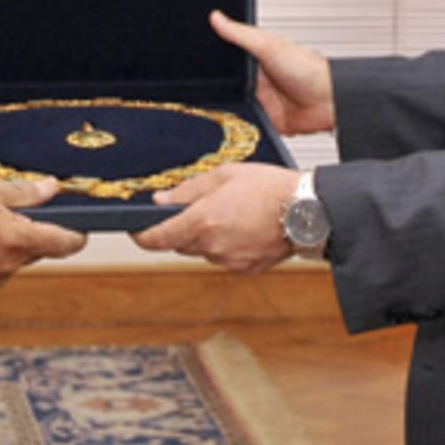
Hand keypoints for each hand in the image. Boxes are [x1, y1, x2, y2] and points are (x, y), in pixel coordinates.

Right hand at [0, 173, 86, 286]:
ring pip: (18, 256)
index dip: (77, 233)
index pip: (64, 243)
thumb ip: (22, 192)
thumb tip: (50, 189)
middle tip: (19, 205)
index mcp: (12, 241)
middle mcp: (5, 266)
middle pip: (40, 248)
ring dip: (13, 237)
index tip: (81, 225)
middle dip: (36, 228)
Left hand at [131, 163, 298, 273]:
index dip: (142, 235)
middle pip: (180, 244)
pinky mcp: (246, 269)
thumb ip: (187, 190)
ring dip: (208, 236)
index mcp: (203, 222)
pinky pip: (225, 258)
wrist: (308, 209)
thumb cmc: (270, 187)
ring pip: (204, 251)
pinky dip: (228, 245)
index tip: (137, 229)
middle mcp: (213, 247)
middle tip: (201, 208)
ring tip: (232, 214)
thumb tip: (160, 200)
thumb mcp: (224, 175)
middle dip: (183, 228)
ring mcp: (230, 261)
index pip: (157, 238)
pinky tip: (245, 227)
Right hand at [210, 10, 336, 135]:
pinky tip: (241, 118)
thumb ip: (241, 34)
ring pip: (234, 106)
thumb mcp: (270, 46)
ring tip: (232, 103)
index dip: (213, 61)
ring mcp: (260, 101)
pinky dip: (243, 124)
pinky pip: (247, 124)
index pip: (227, 59)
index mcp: (255, 58)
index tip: (199, 62)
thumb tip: (217, 18)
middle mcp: (256, 80)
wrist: (330, 102)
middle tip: (218, 87)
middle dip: (221, 88)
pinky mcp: (264, 120)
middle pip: (227, 85)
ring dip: (231, 107)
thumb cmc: (309, 69)